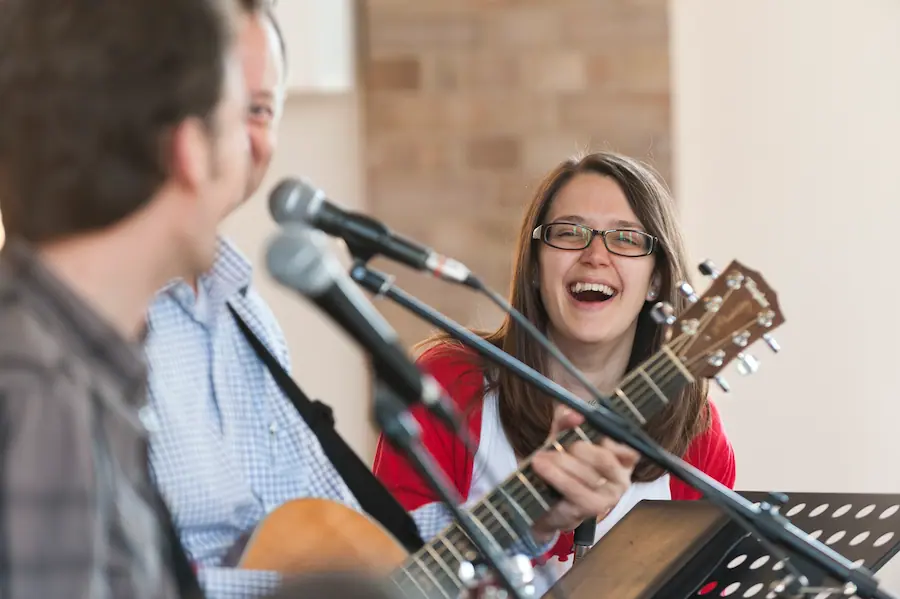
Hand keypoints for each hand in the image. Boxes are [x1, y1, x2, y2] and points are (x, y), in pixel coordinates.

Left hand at [529, 406, 638, 542]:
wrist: (547, 505)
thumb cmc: (561, 468)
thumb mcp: (562, 440)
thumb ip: (567, 422)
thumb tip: (575, 414)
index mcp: (622, 461)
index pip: (627, 448)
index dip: (608, 439)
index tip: (586, 432)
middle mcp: (622, 480)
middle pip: (603, 457)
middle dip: (577, 448)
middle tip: (554, 446)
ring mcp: (609, 497)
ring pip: (587, 473)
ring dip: (559, 462)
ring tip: (539, 458)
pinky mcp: (591, 508)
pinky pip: (574, 488)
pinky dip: (555, 476)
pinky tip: (541, 468)